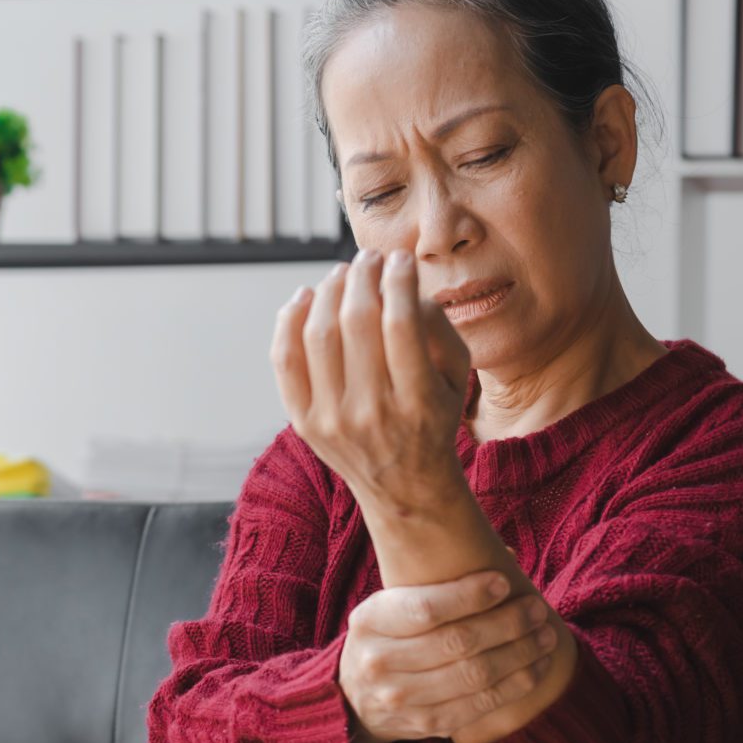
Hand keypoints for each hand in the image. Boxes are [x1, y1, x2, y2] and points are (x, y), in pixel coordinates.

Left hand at [274, 247, 473, 515]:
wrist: (403, 485)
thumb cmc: (433, 416)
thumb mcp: (456, 377)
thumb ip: (438, 326)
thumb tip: (399, 281)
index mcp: (418, 402)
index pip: (401, 323)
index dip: (398, 280)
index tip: (400, 258)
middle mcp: (371, 413)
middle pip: (357, 322)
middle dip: (363, 276)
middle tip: (369, 257)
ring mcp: (332, 419)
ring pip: (319, 333)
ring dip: (330, 290)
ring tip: (344, 273)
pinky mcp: (303, 421)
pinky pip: (285, 359)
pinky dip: (291, 319)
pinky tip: (308, 296)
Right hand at [339, 567, 563, 742]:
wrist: (356, 699)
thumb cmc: (387, 637)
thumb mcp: (390, 605)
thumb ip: (435, 583)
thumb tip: (507, 557)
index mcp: (370, 621)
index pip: (426, 608)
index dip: (470, 596)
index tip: (503, 583)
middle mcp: (379, 662)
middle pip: (457, 643)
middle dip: (507, 624)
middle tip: (536, 610)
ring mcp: (401, 699)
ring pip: (475, 675)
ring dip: (519, 654)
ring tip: (546, 636)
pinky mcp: (427, 724)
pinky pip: (480, 705)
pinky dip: (515, 685)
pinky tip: (537, 667)